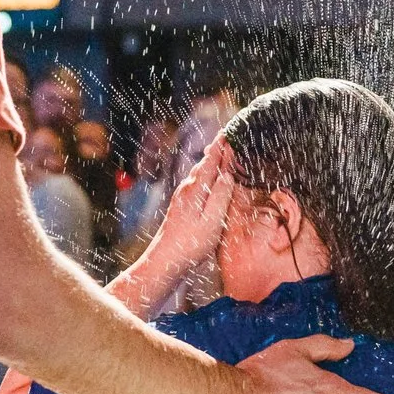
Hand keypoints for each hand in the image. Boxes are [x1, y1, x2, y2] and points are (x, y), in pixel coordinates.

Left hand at [133, 144, 235, 282]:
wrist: (164, 261)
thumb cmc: (190, 245)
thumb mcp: (212, 221)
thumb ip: (221, 195)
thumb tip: (228, 174)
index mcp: (195, 189)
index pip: (211, 161)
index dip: (222, 146)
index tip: (229, 132)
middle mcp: (187, 189)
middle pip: (204, 164)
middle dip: (217, 150)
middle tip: (228, 137)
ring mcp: (182, 197)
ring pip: (199, 173)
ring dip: (211, 162)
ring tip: (220, 152)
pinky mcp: (181, 207)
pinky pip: (196, 183)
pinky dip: (206, 175)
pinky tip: (208, 179)